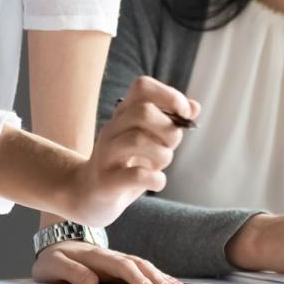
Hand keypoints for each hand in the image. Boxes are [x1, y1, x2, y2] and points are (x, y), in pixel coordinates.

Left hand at [32, 240, 183, 283]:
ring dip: (161, 277)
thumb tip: (92, 282)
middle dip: (157, 279)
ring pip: (144, 267)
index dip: (136, 278)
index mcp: (95, 256)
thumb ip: (70, 271)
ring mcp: (117, 261)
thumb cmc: (53, 259)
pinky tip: (172, 283)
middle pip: (139, 265)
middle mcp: (110, 257)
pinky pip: (142, 269)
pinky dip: (159, 276)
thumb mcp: (53, 265)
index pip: (121, 266)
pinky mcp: (120, 267)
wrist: (54, 243)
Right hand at [61, 77, 198, 226]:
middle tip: (169, 147)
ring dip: (163, 155)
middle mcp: (112, 129)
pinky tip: (156, 182)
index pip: (142, 86)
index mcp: (123, 114)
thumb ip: (169, 123)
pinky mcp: (106, 181)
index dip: (169, 95)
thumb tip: (195, 107)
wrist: (89, 196)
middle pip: (143, 112)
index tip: (184, 114)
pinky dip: (156, 179)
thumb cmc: (126, 165)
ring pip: (138, 140)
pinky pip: (136, 175)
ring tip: (160, 166)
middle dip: (168, 130)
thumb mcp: (149, 141)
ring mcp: (106, 154)